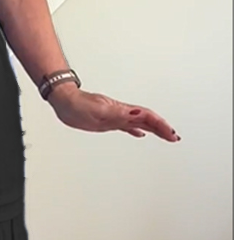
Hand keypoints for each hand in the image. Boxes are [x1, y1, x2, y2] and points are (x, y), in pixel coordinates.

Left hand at [49, 85, 180, 141]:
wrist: (64, 102)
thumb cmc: (78, 105)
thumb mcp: (98, 111)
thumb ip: (118, 113)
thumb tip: (138, 114)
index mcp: (122, 111)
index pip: (147, 118)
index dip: (161, 126)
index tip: (172, 134)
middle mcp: (121, 113)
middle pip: (148, 120)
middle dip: (162, 129)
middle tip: (175, 137)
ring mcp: (115, 117)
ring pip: (140, 123)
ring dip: (154, 129)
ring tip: (166, 135)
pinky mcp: (108, 121)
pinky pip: (127, 126)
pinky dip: (136, 130)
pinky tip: (140, 134)